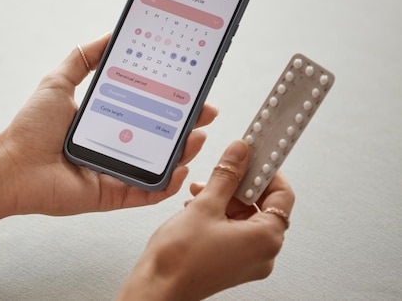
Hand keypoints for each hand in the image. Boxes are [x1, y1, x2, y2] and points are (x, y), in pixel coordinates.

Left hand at [0, 33, 218, 215]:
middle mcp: (116, 146)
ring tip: (197, 137)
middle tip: (204, 113)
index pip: (148, 108)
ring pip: (161, 164)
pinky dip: (168, 185)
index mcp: (107, 121)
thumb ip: (84, 57)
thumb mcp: (59, 81)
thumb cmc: (31, 128)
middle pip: (161, 136)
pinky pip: (148, 193)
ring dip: (184, 152)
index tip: (191, 88)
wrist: (12, 166)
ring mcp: (118, 171)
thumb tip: (110, 34)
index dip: (172, 100)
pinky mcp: (114, 194)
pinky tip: (180, 170)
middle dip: (187, 125)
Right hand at [117, 140, 294, 300]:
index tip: (253, 156)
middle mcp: (262, 253)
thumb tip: (240, 153)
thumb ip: (226, 175)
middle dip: (240, 185)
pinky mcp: (232, 262)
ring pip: (245, 217)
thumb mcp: (205, 205)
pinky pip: (235, 231)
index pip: (282, 194)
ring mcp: (247, 260)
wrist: (157, 286)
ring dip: (225, 199)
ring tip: (202, 192)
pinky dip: (220, 215)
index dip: (266, 171)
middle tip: (224, 170)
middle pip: (263, 205)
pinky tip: (198, 207)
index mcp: (265, 239)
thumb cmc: (179, 259)